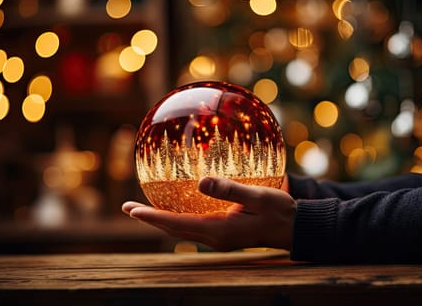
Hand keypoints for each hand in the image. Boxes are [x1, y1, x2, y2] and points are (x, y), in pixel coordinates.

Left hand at [122, 176, 295, 251]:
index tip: (130, 209)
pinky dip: (177, 219)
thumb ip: (229, 190)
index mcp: (219, 230)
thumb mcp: (258, 196)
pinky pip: (192, 227)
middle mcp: (214, 238)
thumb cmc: (279, 210)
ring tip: (143, 209)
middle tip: (127, 208)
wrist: (294, 227)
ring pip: (181, 230)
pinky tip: (174, 207)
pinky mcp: (224, 234)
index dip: (151, 217)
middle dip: (149, 219)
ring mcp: (218, 238)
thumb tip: (200, 182)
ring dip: (161, 220)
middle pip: (172, 230)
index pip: (176, 224)